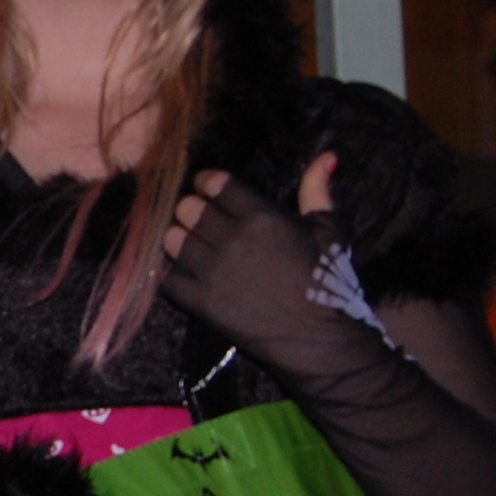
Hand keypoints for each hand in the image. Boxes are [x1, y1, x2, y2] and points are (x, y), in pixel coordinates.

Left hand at [158, 154, 360, 368]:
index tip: (207, 188)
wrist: (320, 340)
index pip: (216, 185)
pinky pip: (166, 278)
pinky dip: (168, 273)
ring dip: (177, 238)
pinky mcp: (202, 303)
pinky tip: (180, 271)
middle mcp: (232, 240)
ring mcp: (213, 273)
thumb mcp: (329, 231)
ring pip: (172, 240)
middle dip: (190, 209)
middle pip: (187, 209)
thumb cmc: (328, 283)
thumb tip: (326, 155)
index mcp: (262, 217)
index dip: (207, 183)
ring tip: (189, 243)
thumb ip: (317, 190)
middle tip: (198, 217)